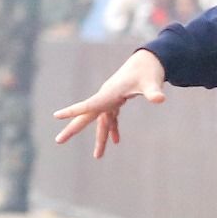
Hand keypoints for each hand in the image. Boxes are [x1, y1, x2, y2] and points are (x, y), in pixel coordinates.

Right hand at [51, 48, 165, 158]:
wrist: (149, 61)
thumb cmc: (148, 70)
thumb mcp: (151, 82)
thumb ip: (153, 92)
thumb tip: (160, 99)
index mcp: (108, 94)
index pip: (88, 105)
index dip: (72, 111)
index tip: (56, 115)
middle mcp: (106, 98)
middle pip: (87, 116)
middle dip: (73, 129)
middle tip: (58, 141)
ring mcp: (111, 100)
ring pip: (101, 122)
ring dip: (100, 138)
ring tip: (98, 156)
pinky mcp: (118, 101)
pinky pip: (112, 118)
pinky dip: (113, 129)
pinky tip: (116, 141)